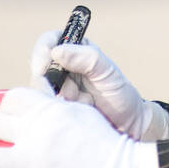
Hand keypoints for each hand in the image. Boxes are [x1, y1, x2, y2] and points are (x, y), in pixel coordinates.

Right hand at [29, 32, 168, 140]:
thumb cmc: (120, 94)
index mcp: (76, 51)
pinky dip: (64, 111)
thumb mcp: (108, 72)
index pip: (49, 41)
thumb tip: (57, 51)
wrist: (128, 125)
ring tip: (87, 102)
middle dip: (55, 84)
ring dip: (64, 99)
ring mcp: (58, 90)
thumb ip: (87, 58)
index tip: (43, 67)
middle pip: (39, 70)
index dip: (41, 52)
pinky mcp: (56, 109)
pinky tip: (83, 113)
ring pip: (43, 91)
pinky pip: (47, 109)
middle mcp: (63, 69)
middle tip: (72, 94)